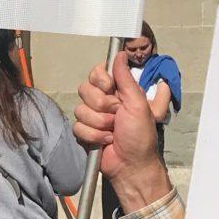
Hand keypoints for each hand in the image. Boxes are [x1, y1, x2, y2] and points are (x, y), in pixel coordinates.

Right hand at [74, 54, 167, 207]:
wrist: (132, 165)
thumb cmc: (141, 135)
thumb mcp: (138, 104)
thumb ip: (126, 78)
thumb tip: (121, 54)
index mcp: (118, 91)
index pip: (97, 72)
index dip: (101, 80)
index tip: (110, 88)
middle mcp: (104, 101)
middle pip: (85, 89)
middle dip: (101, 105)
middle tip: (117, 115)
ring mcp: (93, 117)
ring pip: (80, 110)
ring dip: (99, 123)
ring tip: (113, 131)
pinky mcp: (84, 132)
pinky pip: (77, 127)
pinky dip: (93, 136)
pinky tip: (105, 141)